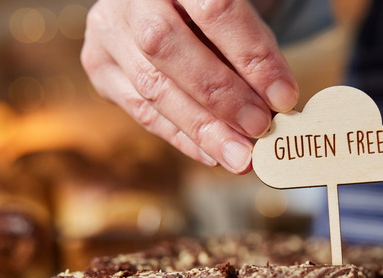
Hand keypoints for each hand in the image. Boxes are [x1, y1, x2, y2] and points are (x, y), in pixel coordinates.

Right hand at [81, 0, 298, 173]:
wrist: (165, 6)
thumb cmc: (212, 14)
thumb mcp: (238, 16)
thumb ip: (253, 52)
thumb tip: (276, 106)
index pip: (215, 10)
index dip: (252, 56)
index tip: (284, 97)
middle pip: (169, 48)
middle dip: (220, 96)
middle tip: (259, 129)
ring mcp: (107, 30)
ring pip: (151, 87)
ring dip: (202, 130)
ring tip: (241, 157)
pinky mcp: (98, 65)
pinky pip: (141, 110)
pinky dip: (182, 137)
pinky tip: (212, 155)